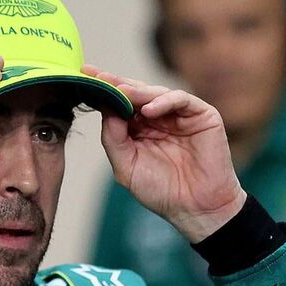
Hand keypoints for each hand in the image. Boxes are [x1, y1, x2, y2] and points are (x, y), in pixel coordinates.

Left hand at [84, 65, 245, 242]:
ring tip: (122, 93)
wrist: (195, 209)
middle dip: (116, 83)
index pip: (120, 103)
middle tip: (99, 76)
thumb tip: (105, 109)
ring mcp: (180, 115)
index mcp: (140, 128)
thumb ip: (113, 139)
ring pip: (156, 92)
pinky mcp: (202, 115)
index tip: (84, 77)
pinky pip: (181, 99)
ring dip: (137, 92)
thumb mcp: (126, 166)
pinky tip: (149, 110)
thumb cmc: (161, 191)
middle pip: (135, 92)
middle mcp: (159, 117)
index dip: (104, 91)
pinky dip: (164, 101)